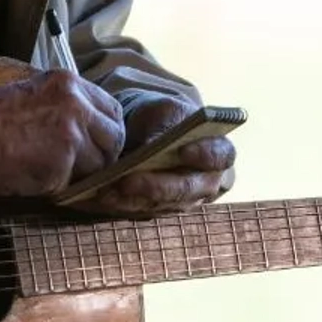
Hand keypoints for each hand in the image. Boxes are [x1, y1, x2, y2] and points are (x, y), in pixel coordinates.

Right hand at [0, 70, 125, 198]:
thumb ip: (66, 105)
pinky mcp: (64, 161)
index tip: (97, 143)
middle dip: (102, 154)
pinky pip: (77, 181)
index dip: (107, 131)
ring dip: (81, 172)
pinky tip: (39, 176)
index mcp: (69, 83)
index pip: (112, 109)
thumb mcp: (35, 94)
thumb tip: (92, 128)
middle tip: (80, 164)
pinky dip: (62, 184)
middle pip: (114, 137)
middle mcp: (76, 104)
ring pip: (99, 163)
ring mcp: (72, 133)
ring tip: (52, 169)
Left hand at [77, 95, 235, 217]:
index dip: (205, 154)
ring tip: (107, 190)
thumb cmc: (164, 117)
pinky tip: (101, 196)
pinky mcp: (162, 209)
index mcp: (219, 151)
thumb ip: (164, 125)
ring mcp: (186, 200)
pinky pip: (143, 211)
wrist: (153, 132)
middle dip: (156, 186)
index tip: (183, 149)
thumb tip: (153, 144)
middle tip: (128, 180)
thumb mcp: (165, 111)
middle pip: (187, 189)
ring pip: (162, 205)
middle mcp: (207, 182)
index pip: (220, 155)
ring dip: (133, 200)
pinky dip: (121, 204)